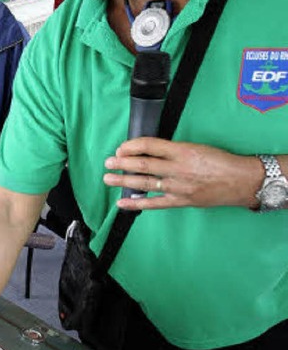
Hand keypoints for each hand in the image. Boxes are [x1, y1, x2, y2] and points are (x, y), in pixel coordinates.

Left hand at [103, 137, 262, 209]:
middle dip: (122, 163)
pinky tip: (123, 203)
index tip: (121, 148)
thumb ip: (172, 150)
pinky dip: (137, 203)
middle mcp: (177, 168)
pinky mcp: (181, 201)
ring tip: (108, 179)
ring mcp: (178, 186)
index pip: (149, 146)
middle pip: (143, 165)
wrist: (241, 180)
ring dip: (124, 181)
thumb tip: (148, 152)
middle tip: (108, 162)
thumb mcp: (196, 146)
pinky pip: (155, 203)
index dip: (131, 146)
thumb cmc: (220, 161)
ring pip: (145, 183)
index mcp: (181, 151)